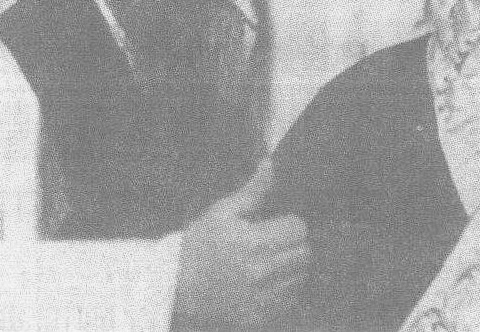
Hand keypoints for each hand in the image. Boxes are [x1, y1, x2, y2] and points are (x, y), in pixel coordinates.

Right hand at [172, 158, 311, 330]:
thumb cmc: (198, 245)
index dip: (290, 223)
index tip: (277, 225)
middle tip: (276, 243)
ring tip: (271, 263)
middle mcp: (264, 271)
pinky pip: (290, 301)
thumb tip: (271, 163)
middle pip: (305, 253)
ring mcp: (264, 298)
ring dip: (292, 268)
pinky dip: (284, 291)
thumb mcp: (222, 212)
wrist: (174, 288)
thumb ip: (252, 191)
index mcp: (255, 241)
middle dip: (295, 245)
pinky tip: (266, 283)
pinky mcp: (262, 317)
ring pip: (301, 277)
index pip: (298, 228)